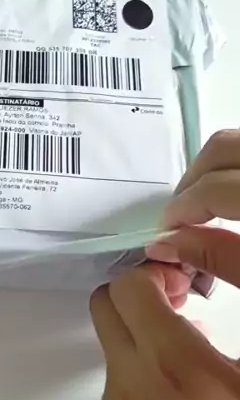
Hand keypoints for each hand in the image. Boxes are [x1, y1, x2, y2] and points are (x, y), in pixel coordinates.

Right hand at [147, 129, 239, 279]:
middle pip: (221, 149)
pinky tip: (232, 198)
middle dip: (193, 182)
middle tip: (182, 218)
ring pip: (234, 142)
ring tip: (206, 206)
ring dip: (213, 169)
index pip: (213, 189)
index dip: (182, 212)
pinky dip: (232, 167)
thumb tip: (169, 244)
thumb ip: (219, 257)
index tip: (166, 236)